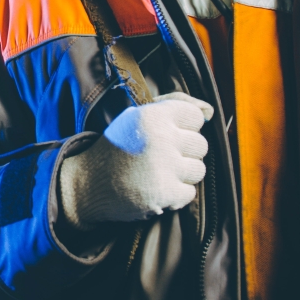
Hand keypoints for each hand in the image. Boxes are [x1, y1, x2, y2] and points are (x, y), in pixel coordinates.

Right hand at [58, 93, 211, 229]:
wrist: (89, 184)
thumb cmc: (117, 147)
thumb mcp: (137, 116)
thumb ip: (174, 105)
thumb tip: (210, 111)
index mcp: (153, 116)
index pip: (195, 117)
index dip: (183, 127)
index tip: (166, 135)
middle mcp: (161, 138)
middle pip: (200, 145)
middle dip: (184, 152)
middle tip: (160, 157)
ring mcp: (165, 167)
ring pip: (199, 170)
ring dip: (181, 174)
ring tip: (158, 173)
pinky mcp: (165, 193)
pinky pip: (190, 193)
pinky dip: (175, 194)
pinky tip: (155, 188)